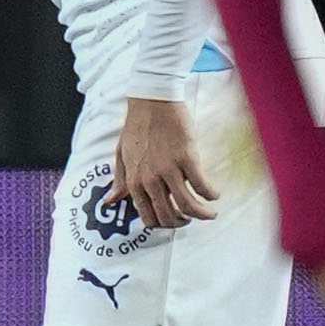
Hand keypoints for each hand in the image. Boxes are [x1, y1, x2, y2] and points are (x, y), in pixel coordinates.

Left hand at [111, 96, 217, 228]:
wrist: (152, 101)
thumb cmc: (137, 126)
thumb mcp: (121, 155)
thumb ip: (119, 180)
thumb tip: (110, 201)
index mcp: (133, 181)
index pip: (148, 216)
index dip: (163, 224)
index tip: (173, 221)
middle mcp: (150, 179)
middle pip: (169, 215)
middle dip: (183, 223)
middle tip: (192, 219)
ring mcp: (168, 169)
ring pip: (187, 205)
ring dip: (202, 214)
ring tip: (210, 213)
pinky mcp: (186, 157)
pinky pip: (202, 185)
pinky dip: (210, 194)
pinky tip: (214, 193)